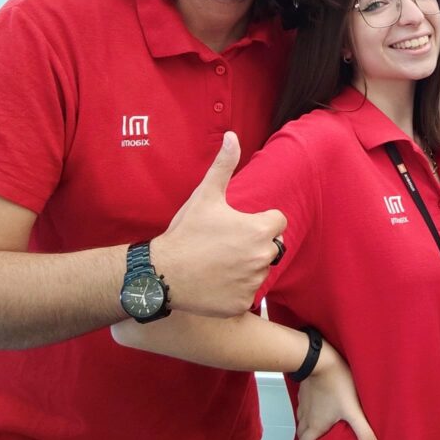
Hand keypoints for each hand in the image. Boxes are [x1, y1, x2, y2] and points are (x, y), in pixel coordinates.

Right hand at [150, 132, 286, 316]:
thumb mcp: (206, 196)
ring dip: (246, 268)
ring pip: (259, 271)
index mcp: (260, 229)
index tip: (238, 225)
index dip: (260, 221)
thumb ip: (223, 165)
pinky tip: (216, 283)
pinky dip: (235, 291)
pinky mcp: (243, 304)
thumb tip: (232, 135)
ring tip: (219, 264)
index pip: (277, 221)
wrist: (162, 274)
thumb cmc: (186, 232)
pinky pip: (248, 295)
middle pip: (272, 247)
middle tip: (226, 246)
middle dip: (255, 245)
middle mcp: (262, 257)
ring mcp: (253, 282)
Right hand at [296, 340, 377, 439]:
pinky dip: (307, 408)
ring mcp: (303, 402)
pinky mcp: (304, 390)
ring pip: (301, 419)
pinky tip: (316, 404)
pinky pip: (302, 404)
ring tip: (316, 424)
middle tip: (317, 438)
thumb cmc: (336, 383)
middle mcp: (306, 416)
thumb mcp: (353, 410)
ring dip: (306, 424)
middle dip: (307, 438)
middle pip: (301, 433)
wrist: (321, 359)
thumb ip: (364, 431)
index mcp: (315, 425)